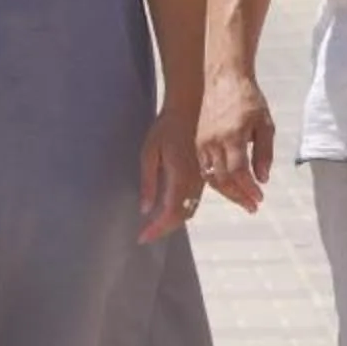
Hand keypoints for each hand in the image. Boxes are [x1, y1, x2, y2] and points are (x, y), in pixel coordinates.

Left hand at [137, 102, 201, 243]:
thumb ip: (148, 182)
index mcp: (179, 177)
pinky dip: (183, 211)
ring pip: (190, 210)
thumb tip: (144, 209)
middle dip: (164, 229)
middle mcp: (194, 182)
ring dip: (174, 222)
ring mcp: (201, 178)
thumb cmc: (167, 127)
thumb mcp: (150, 152)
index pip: (168, 213)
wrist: (192, 108)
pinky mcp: (204, 174)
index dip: (156, 229)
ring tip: (157, 227)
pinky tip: (171, 211)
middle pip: (181, 215)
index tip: (142, 238)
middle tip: (147, 235)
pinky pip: (195, 200)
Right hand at [196, 68, 275, 213]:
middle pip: (223, 180)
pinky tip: (228, 185)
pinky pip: (203, 168)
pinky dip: (215, 181)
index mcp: (232, 137)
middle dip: (238, 196)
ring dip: (227, 192)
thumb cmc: (247, 99)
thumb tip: (262, 178)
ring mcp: (202, 142)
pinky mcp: (196, 141)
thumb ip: (264, 152)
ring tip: (242, 199)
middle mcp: (213, 142)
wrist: (222, 78)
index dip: (249, 189)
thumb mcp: (265, 123)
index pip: (239, 173)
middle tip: (252, 206)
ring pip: (211, 177)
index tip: (259, 199)